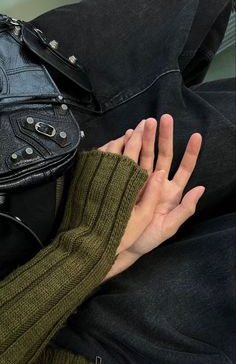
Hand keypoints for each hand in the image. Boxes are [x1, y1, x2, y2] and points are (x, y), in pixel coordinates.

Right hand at [98, 114, 204, 280]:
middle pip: (163, 155)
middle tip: (163, 118)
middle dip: (163, 136)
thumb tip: (201, 188)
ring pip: (145, 156)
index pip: (184, 169)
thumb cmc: (148, 238)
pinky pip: (129, 163)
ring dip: (145, 139)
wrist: (122, 245)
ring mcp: (141, 181)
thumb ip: (185, 209)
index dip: (191, 153)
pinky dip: (128, 149)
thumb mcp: (169, 228)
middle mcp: (157, 183)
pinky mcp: (126, 182)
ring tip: (144, 123)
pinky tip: (128, 137)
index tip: (196, 136)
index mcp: (171, 193)